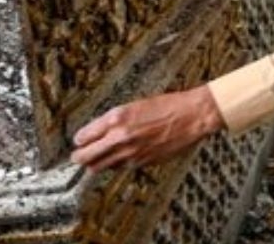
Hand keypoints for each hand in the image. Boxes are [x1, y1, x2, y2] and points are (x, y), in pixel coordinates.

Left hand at [71, 86, 223, 171]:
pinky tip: (128, 152)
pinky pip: (119, 167)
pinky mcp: (141, 162)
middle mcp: (119, 137)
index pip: (81, 137)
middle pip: (83, 158)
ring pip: (98, 167)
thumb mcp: (135, 106)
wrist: (193, 115)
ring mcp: (130, 152)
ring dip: (98, 162)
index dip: (80, 140)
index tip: (81, 141)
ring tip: (103, 156)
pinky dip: (119, 163)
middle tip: (81, 155)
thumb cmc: (168, 106)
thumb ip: (113, 121)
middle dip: (80, 156)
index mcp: (116, 118)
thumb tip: (96, 135)